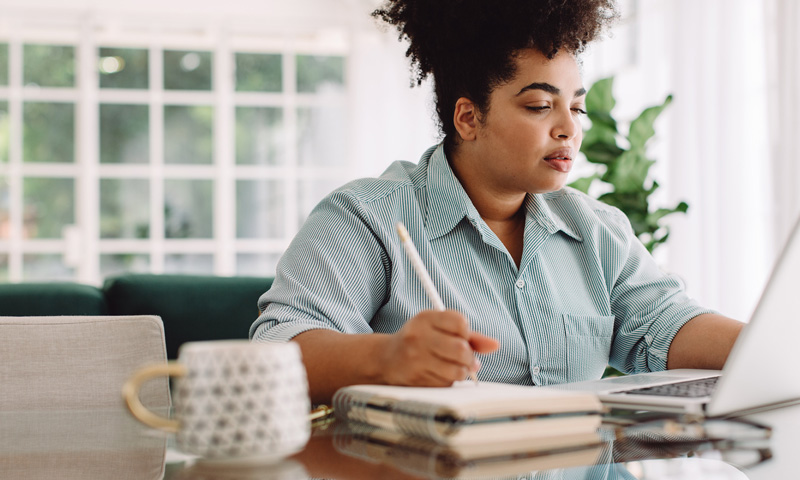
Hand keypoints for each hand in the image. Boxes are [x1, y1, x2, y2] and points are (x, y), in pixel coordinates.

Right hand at [379, 309, 499, 386]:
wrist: (386, 359)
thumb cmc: (418, 342)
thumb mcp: (438, 330)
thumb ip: (469, 336)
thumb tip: (495, 345)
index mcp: (425, 318)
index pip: (460, 322)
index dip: (466, 333)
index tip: (462, 337)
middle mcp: (418, 336)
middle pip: (461, 348)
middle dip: (468, 357)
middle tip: (465, 358)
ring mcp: (416, 359)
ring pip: (456, 370)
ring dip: (461, 372)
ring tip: (454, 368)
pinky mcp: (416, 379)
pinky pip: (446, 384)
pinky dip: (449, 381)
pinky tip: (439, 375)